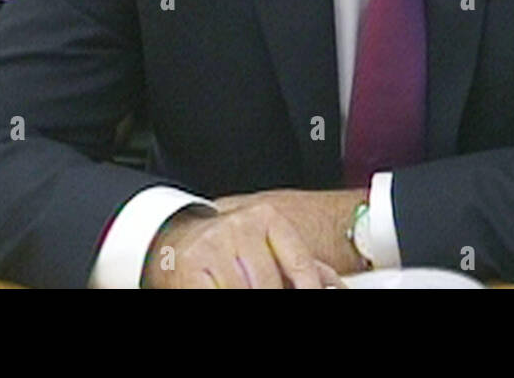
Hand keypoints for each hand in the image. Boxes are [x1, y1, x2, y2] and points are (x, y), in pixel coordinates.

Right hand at [140, 189, 360, 288]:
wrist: (177, 237)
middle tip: (268, 288)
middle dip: (275, 295)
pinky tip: (225, 290)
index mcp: (266, 217)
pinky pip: (217, 294)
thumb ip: (304, 268)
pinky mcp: (190, 268)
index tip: (310, 295)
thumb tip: (336, 288)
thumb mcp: (270, 248)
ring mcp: (213, 246)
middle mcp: (239, 226)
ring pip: (243, 291)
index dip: (309, 288)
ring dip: (246, 294)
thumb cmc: (233, 248)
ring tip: (245, 287)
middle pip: (271, 284)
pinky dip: (225, 296)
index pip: (300, 263)